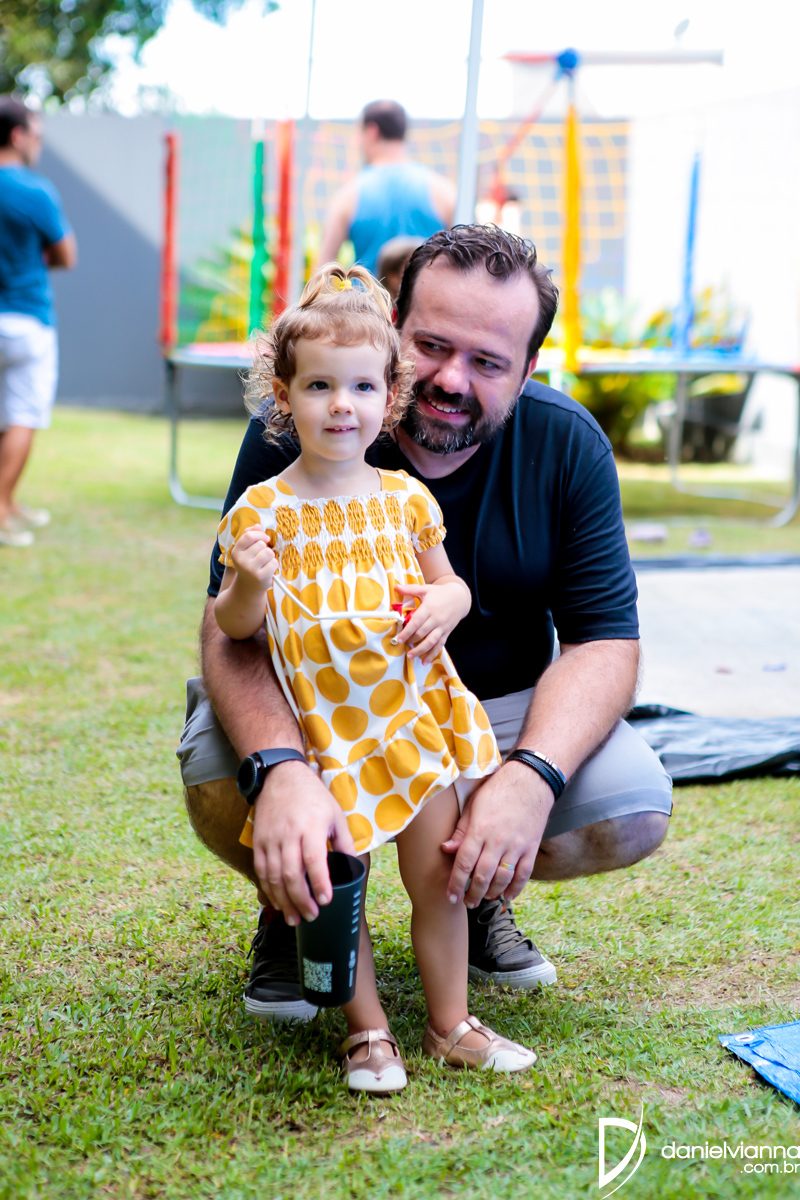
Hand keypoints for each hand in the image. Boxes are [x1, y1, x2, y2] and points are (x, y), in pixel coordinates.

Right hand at [231, 526, 277, 590]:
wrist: (249, 588)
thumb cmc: (249, 565)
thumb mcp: (245, 551)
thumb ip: (249, 536)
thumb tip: (257, 525)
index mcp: (236, 552)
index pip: (248, 536)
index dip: (259, 535)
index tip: (265, 539)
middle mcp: (241, 560)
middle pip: (261, 544)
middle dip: (265, 548)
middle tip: (261, 557)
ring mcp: (250, 569)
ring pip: (268, 552)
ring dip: (270, 557)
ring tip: (265, 563)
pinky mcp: (260, 577)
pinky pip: (274, 562)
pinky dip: (274, 565)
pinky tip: (268, 570)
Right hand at [250, 760, 355, 925]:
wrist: (281, 776)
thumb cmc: (313, 796)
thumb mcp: (335, 814)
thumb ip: (344, 842)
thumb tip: (351, 867)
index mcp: (311, 826)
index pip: (313, 860)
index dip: (319, 883)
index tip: (326, 900)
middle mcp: (289, 833)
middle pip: (291, 874)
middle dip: (301, 901)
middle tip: (311, 916)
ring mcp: (270, 838)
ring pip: (273, 877)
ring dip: (283, 901)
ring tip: (294, 918)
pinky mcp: (258, 841)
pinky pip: (261, 871)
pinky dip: (268, 890)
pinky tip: (277, 902)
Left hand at [394, 580, 469, 662]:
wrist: (460, 597)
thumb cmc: (440, 593)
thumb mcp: (426, 589)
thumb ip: (410, 589)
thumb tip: (396, 587)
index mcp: (429, 608)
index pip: (416, 622)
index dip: (407, 632)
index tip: (399, 639)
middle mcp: (436, 619)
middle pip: (422, 633)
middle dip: (411, 641)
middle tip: (402, 645)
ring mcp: (442, 627)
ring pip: (431, 642)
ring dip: (420, 650)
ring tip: (410, 656)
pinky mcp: (447, 632)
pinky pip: (439, 645)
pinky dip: (432, 654)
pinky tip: (425, 662)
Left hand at [441, 761, 552, 905]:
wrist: (531, 781)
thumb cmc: (497, 791)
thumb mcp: (473, 805)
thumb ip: (461, 831)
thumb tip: (445, 849)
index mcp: (480, 829)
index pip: (463, 863)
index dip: (455, 883)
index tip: (450, 897)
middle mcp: (498, 840)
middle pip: (482, 876)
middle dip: (472, 894)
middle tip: (466, 903)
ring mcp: (517, 845)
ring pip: (502, 878)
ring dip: (491, 893)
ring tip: (484, 899)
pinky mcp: (531, 847)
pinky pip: (524, 874)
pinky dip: (515, 888)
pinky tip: (507, 895)